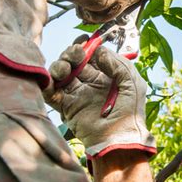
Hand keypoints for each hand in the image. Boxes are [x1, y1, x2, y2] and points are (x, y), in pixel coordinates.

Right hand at [43, 38, 155, 157]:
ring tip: (65, 70)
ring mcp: (78, 95)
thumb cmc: (130, 112)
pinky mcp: (67, 108)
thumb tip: (99, 51)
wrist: (119, 140)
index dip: (86, 48)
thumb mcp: (133, 83)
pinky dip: (47, 85)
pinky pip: (52, 94)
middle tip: (75, 54)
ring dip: (59, 66)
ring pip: (62, 74)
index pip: (93, 57)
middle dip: (72, 54)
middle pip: (75, 63)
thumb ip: (119, 64)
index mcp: (108, 77)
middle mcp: (92, 84)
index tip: (84, 42)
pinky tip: (51, 80)